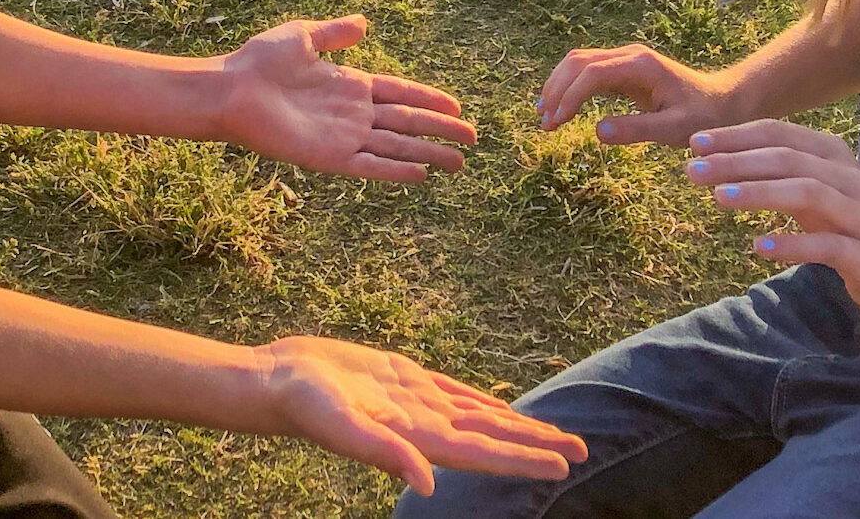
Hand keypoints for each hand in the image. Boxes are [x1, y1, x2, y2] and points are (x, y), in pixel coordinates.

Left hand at [218, 16, 476, 181]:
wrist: (231, 89)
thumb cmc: (260, 61)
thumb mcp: (303, 36)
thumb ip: (335, 32)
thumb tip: (365, 23)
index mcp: (350, 84)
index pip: (400, 92)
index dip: (429, 99)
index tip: (457, 106)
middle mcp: (352, 113)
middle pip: (407, 121)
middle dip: (440, 130)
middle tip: (473, 138)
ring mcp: (343, 136)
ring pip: (396, 146)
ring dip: (428, 154)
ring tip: (459, 163)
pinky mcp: (329, 156)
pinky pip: (370, 165)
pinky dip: (396, 170)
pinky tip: (421, 175)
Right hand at [254, 335, 587, 495]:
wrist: (277, 380)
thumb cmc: (304, 405)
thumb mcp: (343, 427)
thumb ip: (384, 453)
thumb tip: (426, 483)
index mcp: (418, 437)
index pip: (486, 450)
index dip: (526, 456)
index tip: (566, 462)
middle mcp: (425, 423)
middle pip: (493, 435)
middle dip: (536, 443)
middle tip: (582, 448)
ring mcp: (416, 401)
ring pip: (479, 413)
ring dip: (515, 424)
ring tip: (550, 433)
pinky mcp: (402, 378)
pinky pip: (454, 391)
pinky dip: (481, 401)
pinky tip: (497, 407)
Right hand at [537, 43, 741, 146]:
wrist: (724, 102)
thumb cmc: (705, 117)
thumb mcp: (675, 129)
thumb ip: (637, 130)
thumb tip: (596, 132)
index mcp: (641, 65)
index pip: (592, 73)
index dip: (569, 96)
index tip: (556, 123)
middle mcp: (629, 55)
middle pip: (578, 61)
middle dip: (557, 89)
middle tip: (544, 123)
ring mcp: (626, 60)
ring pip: (578, 62)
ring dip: (558, 86)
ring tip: (545, 117)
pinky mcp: (624, 69)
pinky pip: (588, 72)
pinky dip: (569, 87)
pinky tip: (560, 109)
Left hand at [685, 119, 859, 313]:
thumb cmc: (846, 218)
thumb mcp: (812, 186)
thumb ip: (773, 170)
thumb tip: (713, 159)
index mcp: (830, 152)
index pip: (778, 134)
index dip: (735, 137)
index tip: (695, 144)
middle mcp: (846, 176)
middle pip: (787, 160)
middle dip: (737, 162)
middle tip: (693, 170)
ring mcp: (858, 214)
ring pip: (807, 194)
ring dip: (759, 193)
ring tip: (719, 199)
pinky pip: (826, 246)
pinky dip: (792, 244)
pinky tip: (759, 246)